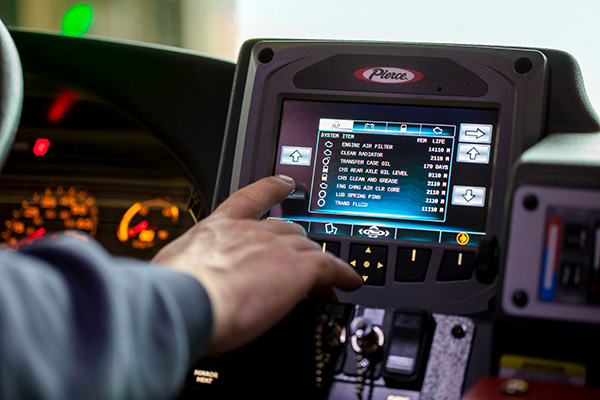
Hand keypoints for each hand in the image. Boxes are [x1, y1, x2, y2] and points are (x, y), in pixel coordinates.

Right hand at [152, 175, 362, 354]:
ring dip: (317, 264)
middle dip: (295, 246)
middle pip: (287, 230)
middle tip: (299, 264)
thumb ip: (190, 268)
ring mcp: (276, 247)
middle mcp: (252, 231)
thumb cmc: (172, 291)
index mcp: (220, 227)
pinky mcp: (296, 269)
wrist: (185, 302)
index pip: (252, 198)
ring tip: (326, 281)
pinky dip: (343, 274)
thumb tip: (184, 282)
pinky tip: (350, 282)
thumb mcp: (173, 270)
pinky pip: (329, 267)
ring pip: (308, 249)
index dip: (273, 189)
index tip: (286, 183)